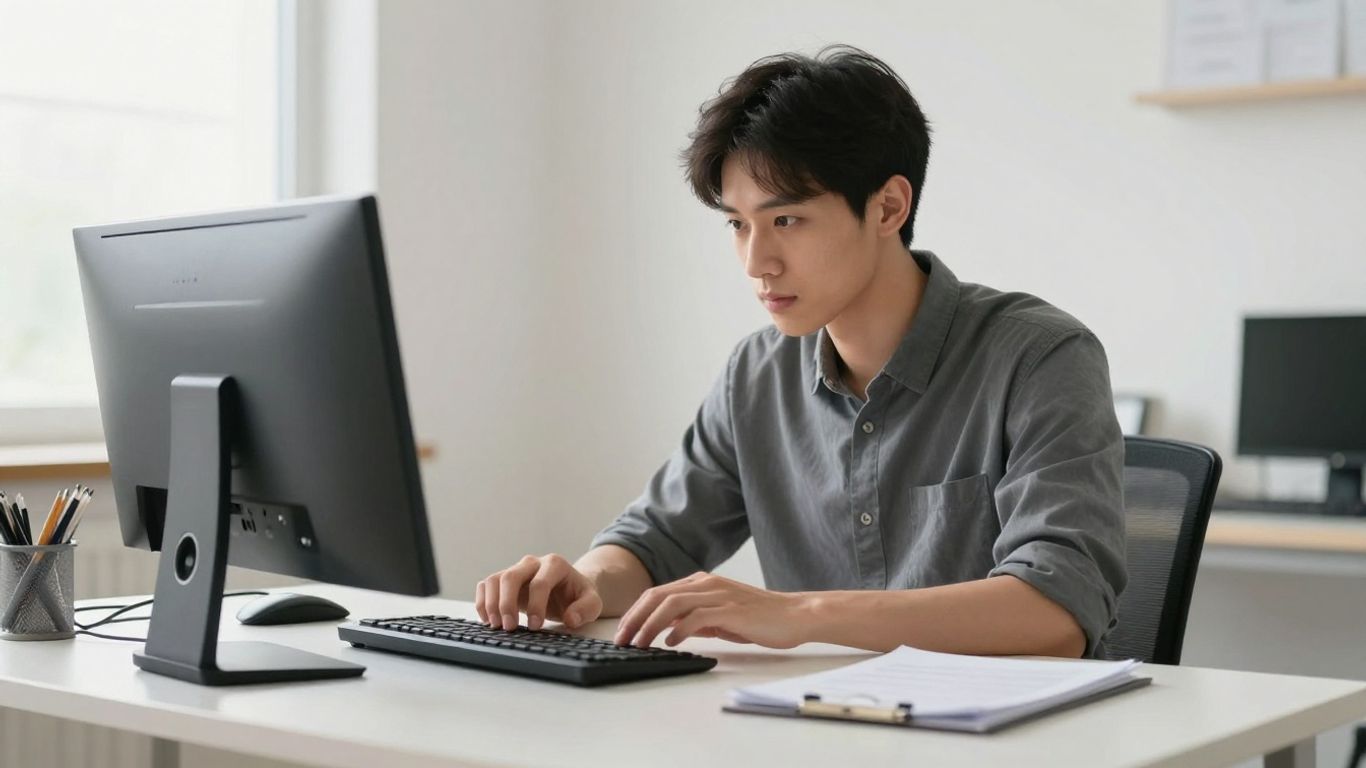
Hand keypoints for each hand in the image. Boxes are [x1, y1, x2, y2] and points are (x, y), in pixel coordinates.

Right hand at [475, 554, 603, 630]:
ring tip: (496, 626)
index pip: (540, 583)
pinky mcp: (504, 580)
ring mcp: (516, 570)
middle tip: (509, 628)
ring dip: (491, 603)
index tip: (535, 626)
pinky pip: (486, 585)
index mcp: (555, 564)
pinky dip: (482, 602)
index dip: (535, 606)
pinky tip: (487, 619)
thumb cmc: (578, 595)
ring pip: (495, 580)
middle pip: (511, 577)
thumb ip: (585, 609)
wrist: (569, 589)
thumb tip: (571, 619)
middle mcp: (532, 563)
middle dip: (507, 604)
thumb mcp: (592, 602)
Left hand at [613, 572, 809, 649]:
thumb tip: (669, 630)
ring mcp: (719, 595)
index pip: (658, 593)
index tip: (622, 632)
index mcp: (702, 582)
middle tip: (621, 640)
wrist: (794, 615)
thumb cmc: (759, 618)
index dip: (636, 612)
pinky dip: (679, 630)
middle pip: (659, 596)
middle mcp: (707, 584)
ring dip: (650, 625)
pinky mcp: (732, 610)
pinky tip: (670, 643)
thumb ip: (695, 619)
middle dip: (635, 618)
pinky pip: (697, 617)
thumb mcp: (720, 617)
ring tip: (639, 643)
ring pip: (673, 604)